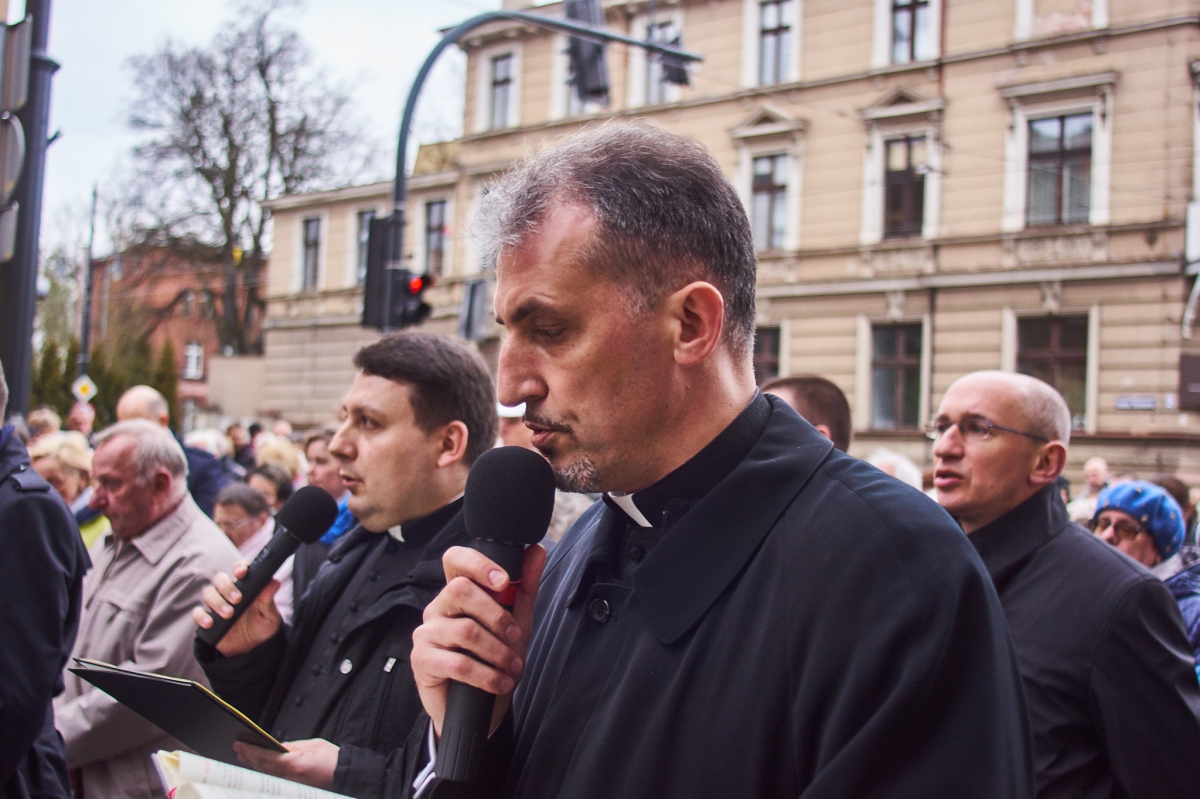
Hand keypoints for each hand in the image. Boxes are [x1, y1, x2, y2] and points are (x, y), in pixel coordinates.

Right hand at [192, 560, 281, 655]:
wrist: (250, 648)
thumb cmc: (262, 627)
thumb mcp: (270, 616)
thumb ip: (269, 600)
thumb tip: (274, 582)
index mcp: (246, 587)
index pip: (240, 570)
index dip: (239, 568)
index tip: (241, 573)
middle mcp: (229, 592)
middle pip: (220, 579)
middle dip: (226, 587)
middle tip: (237, 600)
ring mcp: (217, 604)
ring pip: (208, 593)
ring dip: (217, 602)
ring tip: (228, 614)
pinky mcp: (207, 618)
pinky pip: (197, 612)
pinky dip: (201, 616)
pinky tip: (210, 623)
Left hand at [234, 739, 338, 789]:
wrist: (346, 777)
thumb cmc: (334, 761)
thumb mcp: (314, 745)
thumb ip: (293, 746)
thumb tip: (277, 747)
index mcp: (295, 765)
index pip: (266, 757)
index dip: (251, 751)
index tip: (240, 744)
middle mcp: (290, 778)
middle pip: (263, 767)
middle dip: (249, 757)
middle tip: (237, 748)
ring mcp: (291, 785)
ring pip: (267, 774)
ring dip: (255, 764)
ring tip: (244, 755)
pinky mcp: (293, 788)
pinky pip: (275, 779)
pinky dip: (265, 771)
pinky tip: (259, 765)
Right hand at [411, 545, 546, 737]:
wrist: (478, 708)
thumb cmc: (493, 659)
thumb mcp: (516, 622)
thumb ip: (524, 587)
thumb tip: (536, 551)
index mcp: (457, 592)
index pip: (456, 559)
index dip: (478, 564)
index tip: (504, 581)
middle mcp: (438, 607)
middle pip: (460, 590)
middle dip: (496, 615)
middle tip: (515, 636)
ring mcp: (426, 633)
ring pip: (464, 630)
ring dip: (497, 651)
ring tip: (512, 666)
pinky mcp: (422, 660)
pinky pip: (457, 663)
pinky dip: (486, 675)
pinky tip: (499, 682)